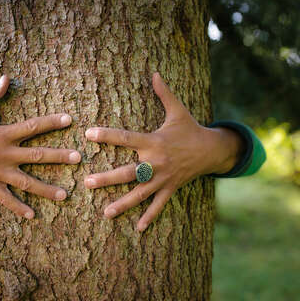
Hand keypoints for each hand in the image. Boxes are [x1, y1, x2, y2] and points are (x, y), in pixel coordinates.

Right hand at [0, 75, 80, 218]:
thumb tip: (6, 78)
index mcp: (1, 134)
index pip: (32, 127)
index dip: (51, 122)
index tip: (69, 119)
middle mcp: (3, 154)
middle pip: (36, 156)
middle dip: (59, 157)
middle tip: (78, 158)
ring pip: (26, 182)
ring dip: (46, 189)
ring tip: (65, 195)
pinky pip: (6, 199)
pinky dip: (18, 207)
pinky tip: (33, 215)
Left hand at [84, 72, 244, 231]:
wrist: (212, 150)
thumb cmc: (190, 128)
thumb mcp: (178, 110)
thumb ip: (164, 93)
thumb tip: (154, 71)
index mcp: (154, 141)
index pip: (126, 137)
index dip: (107, 135)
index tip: (88, 134)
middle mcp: (156, 162)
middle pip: (129, 172)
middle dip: (108, 178)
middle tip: (87, 182)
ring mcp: (164, 178)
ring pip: (140, 193)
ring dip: (123, 203)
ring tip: (106, 213)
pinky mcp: (171, 188)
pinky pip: (159, 205)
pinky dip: (150, 217)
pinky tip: (137, 228)